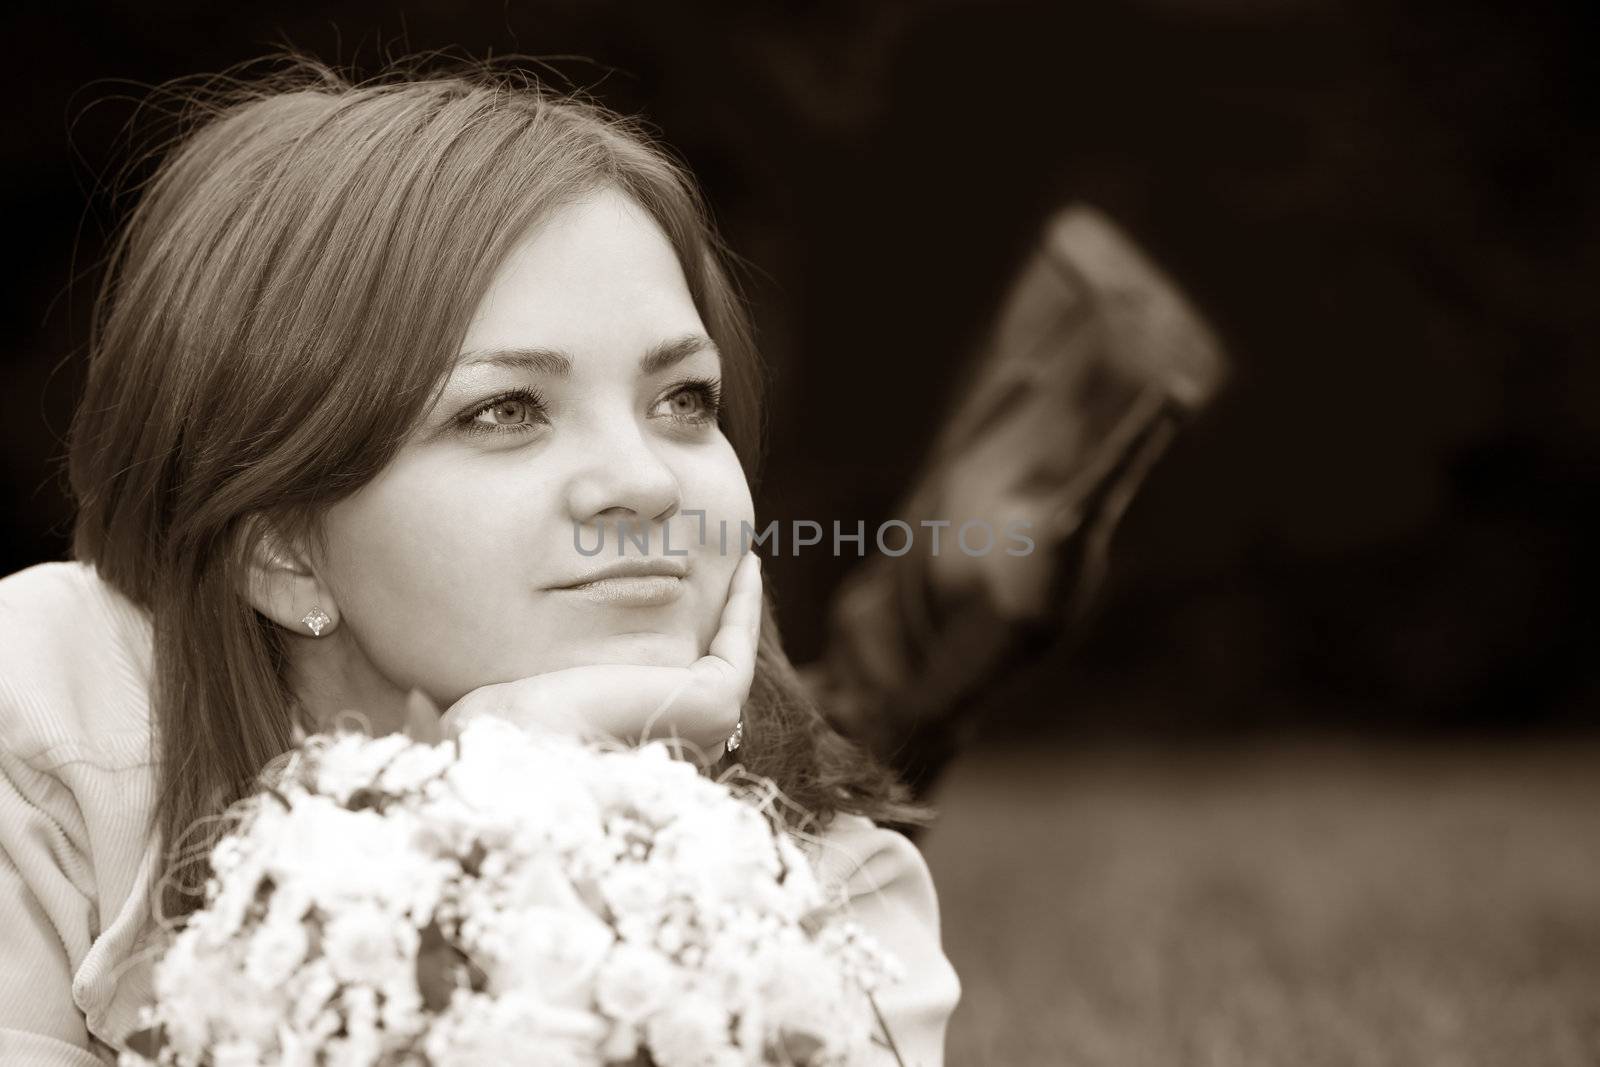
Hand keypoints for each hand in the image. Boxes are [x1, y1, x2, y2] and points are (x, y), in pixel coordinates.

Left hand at [430, 551, 762, 761]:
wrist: (517, 757)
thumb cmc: (487, 745)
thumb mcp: (475, 711)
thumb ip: (442, 709)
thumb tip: (407, 698)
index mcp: (623, 751)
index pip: (653, 692)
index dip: (659, 641)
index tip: (657, 591)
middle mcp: (670, 744)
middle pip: (694, 669)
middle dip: (703, 619)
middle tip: (706, 563)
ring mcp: (698, 726)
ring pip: (722, 655)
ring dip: (731, 607)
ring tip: (732, 555)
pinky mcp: (713, 701)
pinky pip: (738, 645)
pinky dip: (743, 606)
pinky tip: (742, 564)